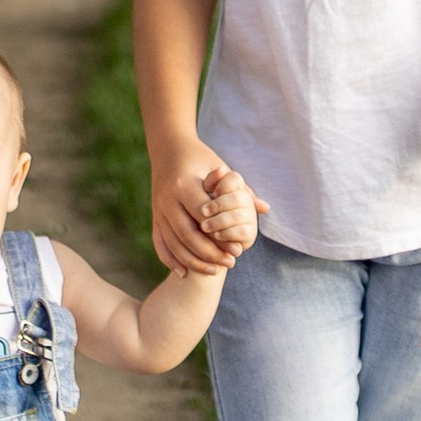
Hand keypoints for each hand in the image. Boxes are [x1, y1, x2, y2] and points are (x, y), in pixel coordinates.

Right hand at [151, 156, 260, 274]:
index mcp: (185, 184)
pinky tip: (184, 272)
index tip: (239, 249)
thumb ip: (241, 190)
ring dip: (194, 260)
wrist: (168, 147)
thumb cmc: (200, 157)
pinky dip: (170, 259)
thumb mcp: (219, 167)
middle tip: (231, 263)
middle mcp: (168, 198)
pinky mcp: (154, 216)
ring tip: (215, 270)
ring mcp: (158, 209)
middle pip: (188, 234)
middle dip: (210, 253)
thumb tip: (265, 208)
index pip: (205, 216)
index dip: (222, 235)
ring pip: (174, 242)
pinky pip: (160, 242)